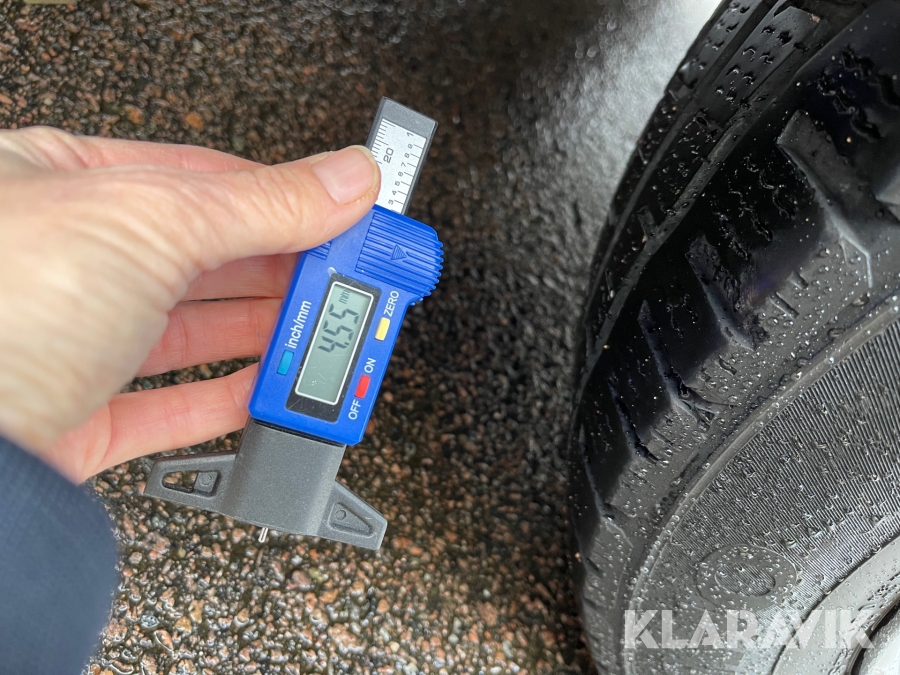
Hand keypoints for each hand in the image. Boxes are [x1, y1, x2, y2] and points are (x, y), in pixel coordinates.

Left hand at [0, 127, 379, 482]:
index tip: (349, 214)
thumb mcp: (149, 220)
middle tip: (353, 277)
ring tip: (327, 331)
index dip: (291, 194)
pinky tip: (270, 384)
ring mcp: (77, 342)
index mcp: (68, 183)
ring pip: (199, 332)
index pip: (209, 179)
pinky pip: (177, 404)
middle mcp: (72, 261)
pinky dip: (234, 397)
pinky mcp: (85, 418)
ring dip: (271, 334)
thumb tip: (344, 181)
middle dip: (290, 269)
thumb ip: (263, 203)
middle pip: (212, 258)